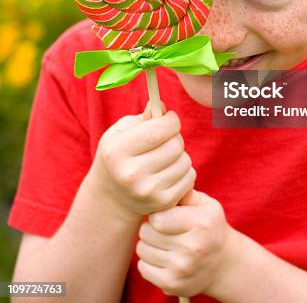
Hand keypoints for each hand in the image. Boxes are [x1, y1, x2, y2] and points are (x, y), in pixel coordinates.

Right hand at [87, 100, 196, 219]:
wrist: (112, 199)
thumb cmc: (119, 156)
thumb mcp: (121, 132)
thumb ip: (143, 117)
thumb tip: (163, 106)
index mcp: (117, 151)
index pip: (158, 130)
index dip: (171, 120)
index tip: (170, 118)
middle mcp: (130, 174)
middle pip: (175, 145)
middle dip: (175, 136)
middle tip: (166, 138)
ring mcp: (147, 191)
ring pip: (185, 160)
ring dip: (180, 154)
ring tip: (166, 156)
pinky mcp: (163, 203)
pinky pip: (190, 177)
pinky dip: (184, 171)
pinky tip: (169, 171)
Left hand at [136, 189, 235, 297]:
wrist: (223, 264)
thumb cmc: (209, 226)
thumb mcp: (206, 204)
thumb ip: (185, 193)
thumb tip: (165, 183)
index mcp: (200, 223)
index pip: (157, 218)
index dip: (156, 214)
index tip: (164, 214)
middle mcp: (192, 248)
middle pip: (147, 233)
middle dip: (150, 228)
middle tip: (162, 228)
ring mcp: (182, 269)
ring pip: (142, 250)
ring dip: (148, 244)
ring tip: (162, 241)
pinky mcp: (172, 285)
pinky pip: (143, 268)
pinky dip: (148, 262)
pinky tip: (162, 257)